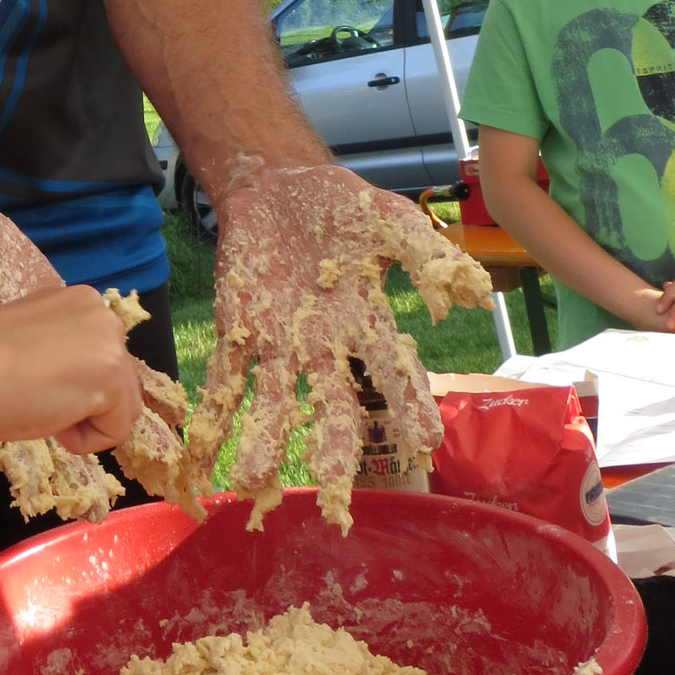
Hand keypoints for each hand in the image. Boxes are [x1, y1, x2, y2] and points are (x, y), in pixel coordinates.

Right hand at [0, 286, 141, 450]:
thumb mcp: (31, 343)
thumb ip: (60, 349)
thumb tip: (73, 380)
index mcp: (78, 301)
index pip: (99, 357)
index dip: (69, 384)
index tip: (32, 381)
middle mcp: (102, 313)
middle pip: (118, 381)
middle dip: (83, 402)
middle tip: (36, 398)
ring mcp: (111, 342)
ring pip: (121, 407)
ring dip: (84, 421)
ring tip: (42, 408)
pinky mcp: (113, 377)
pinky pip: (114, 431)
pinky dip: (83, 440)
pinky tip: (49, 420)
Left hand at [188, 164, 491, 528]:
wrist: (278, 185)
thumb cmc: (343, 207)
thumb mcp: (390, 219)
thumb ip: (427, 252)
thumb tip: (472, 293)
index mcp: (367, 324)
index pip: (394, 373)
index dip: (410, 406)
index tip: (425, 442)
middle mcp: (324, 348)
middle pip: (333, 404)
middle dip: (333, 446)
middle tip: (333, 489)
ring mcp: (278, 345)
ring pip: (273, 401)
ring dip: (262, 441)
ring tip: (251, 479)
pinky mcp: (236, 332)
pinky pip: (224, 376)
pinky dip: (213, 412)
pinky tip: (201, 451)